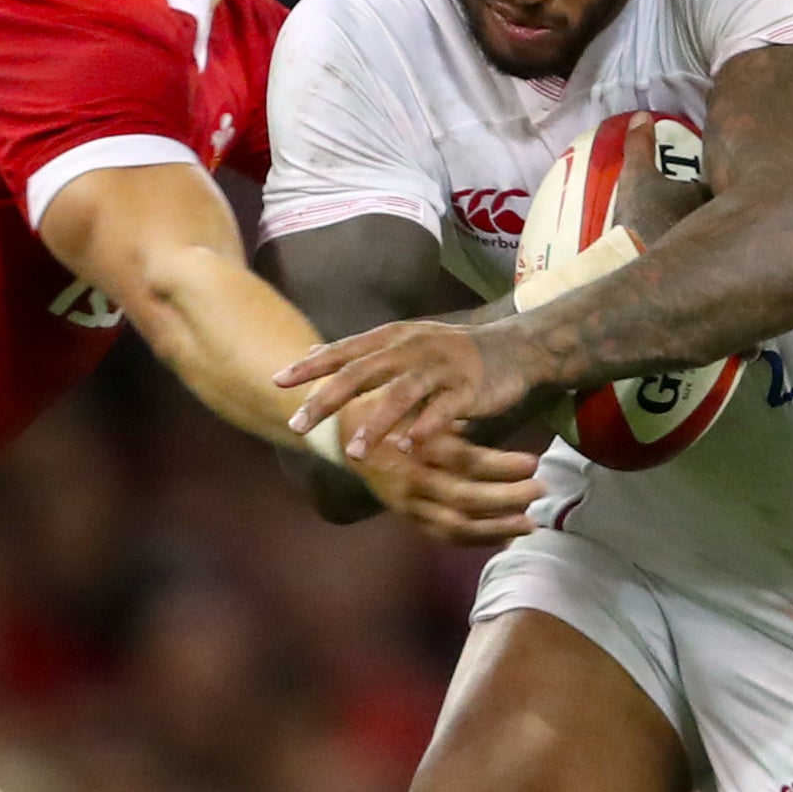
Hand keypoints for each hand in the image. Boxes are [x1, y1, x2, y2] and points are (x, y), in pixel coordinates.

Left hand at [281, 317, 533, 458]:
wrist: (514, 348)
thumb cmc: (452, 352)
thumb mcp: (404, 342)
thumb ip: (360, 352)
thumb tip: (311, 351)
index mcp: (392, 338)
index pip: (343, 350)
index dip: (311, 365)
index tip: (277, 381)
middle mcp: (411, 348)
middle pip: (362, 373)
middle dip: (327, 399)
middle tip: (298, 425)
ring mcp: (440, 367)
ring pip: (400, 395)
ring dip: (375, 425)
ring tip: (354, 453)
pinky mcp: (468, 388)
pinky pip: (442, 411)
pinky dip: (424, 429)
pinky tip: (407, 449)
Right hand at [345, 422, 542, 545]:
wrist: (345, 439)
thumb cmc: (394, 412)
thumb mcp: (419, 403)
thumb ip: (452, 413)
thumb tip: (494, 408)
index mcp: (419, 446)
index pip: (467, 460)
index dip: (503, 465)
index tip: (534, 461)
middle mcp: (413, 479)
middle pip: (466, 498)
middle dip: (508, 499)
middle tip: (541, 490)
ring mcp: (409, 504)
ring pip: (456, 526)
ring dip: (497, 528)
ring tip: (530, 523)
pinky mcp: (408, 517)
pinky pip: (444, 536)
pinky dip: (475, 540)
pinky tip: (505, 536)